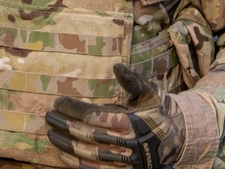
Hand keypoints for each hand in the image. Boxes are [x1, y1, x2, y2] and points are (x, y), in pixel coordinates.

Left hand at [46, 63, 183, 168]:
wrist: (176, 140)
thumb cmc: (157, 112)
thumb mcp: (148, 94)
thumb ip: (132, 81)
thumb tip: (117, 66)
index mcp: (133, 123)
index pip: (95, 116)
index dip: (74, 109)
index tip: (58, 102)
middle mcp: (128, 145)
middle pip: (89, 136)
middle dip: (65, 125)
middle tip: (49, 116)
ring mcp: (125, 162)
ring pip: (89, 155)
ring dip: (66, 145)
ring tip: (51, 134)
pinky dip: (77, 164)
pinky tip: (63, 155)